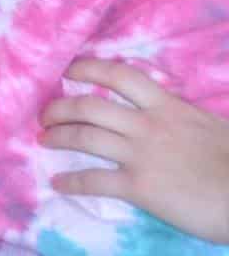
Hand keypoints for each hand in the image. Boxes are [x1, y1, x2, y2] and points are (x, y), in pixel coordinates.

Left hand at [41, 58, 228, 243]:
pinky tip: (58, 184)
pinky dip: (72, 181)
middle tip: (45, 115)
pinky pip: (95, 180)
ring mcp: (141, 155)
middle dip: (60, 108)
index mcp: (168, 106)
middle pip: (90, 106)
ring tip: (43, 140)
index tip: (69, 70)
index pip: (121, 75)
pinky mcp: (140, 187)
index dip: (88, 68)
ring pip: (85, 137)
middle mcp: (148, 125)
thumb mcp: (210, 126)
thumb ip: (181, 117)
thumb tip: (167, 112)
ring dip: (58, 137)